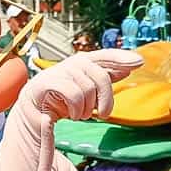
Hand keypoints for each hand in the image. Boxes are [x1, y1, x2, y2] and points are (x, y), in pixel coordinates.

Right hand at [16, 49, 141, 122]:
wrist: (32, 114)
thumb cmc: (61, 103)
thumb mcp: (87, 92)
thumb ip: (105, 78)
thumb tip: (129, 66)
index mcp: (82, 63)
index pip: (105, 56)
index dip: (121, 58)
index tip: (139, 62)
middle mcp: (70, 64)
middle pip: (100, 76)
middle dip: (106, 99)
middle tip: (102, 114)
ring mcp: (57, 72)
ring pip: (87, 88)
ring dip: (87, 108)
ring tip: (80, 115)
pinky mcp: (45, 83)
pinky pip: (72, 93)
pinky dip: (77, 108)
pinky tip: (73, 114)